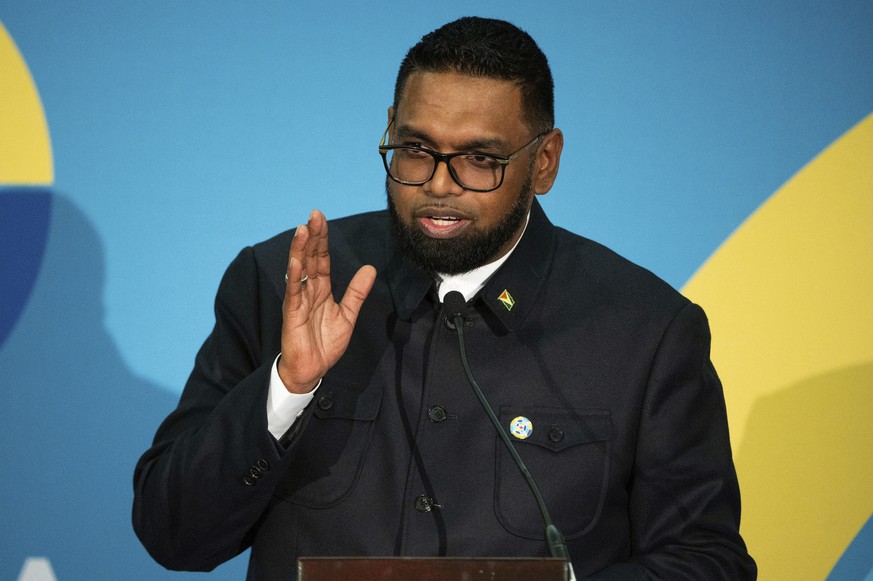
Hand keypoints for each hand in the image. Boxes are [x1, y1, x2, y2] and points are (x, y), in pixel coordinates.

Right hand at [278, 210, 376, 392]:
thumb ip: (357, 292)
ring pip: (298, 270)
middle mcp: (308, 290)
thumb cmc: (325, 343)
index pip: (321, 259)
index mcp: (320, 289)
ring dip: (300, 250)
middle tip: (314, 214)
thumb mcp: (348, 315)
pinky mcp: (291, 314)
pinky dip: (295, 277)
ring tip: (302, 229)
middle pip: (309, 258)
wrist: (312, 369)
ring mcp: (298, 301)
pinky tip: (296, 262)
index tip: (322, 219)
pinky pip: (293, 293)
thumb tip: (370, 268)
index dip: (322, 239)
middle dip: (312, 236)